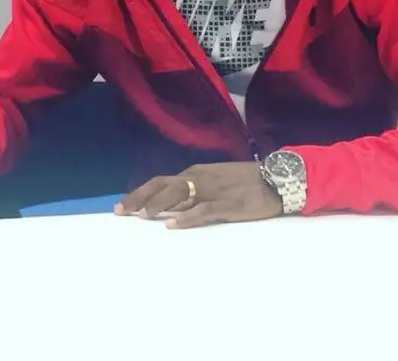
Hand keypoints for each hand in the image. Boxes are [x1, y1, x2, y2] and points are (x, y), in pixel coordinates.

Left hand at [115, 161, 282, 228]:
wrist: (275, 180)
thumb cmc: (244, 182)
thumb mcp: (213, 181)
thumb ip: (193, 191)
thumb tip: (171, 206)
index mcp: (194, 173)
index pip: (160, 182)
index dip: (140, 192)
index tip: (123, 205)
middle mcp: (197, 178)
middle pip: (161, 185)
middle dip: (139, 197)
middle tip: (121, 211)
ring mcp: (211, 191)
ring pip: (177, 195)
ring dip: (158, 205)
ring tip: (141, 215)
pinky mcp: (226, 205)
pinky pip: (202, 211)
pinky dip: (186, 217)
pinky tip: (173, 225)